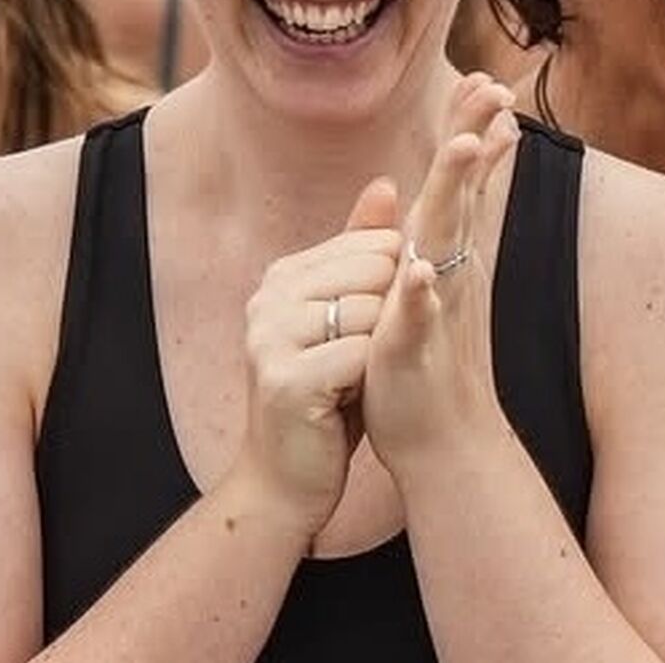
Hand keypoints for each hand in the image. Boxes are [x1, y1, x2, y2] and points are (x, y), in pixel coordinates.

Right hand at [233, 179, 402, 536]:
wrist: (286, 480)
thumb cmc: (327, 396)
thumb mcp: (347, 315)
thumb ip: (362, 249)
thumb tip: (387, 184)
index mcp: (285, 275)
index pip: (376, 244)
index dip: (394, 290)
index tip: (370, 330)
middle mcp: (269, 297)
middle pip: (378, 271)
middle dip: (387, 321)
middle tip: (357, 362)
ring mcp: (270, 336)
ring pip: (373, 312)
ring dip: (378, 355)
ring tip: (349, 382)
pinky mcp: (283, 379)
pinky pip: (362, 356)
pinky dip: (369, 382)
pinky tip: (344, 402)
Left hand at [362, 73, 520, 471]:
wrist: (444, 443)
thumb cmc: (435, 361)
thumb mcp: (439, 283)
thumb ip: (449, 234)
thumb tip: (464, 193)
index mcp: (450, 255)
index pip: (464, 181)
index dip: (474, 129)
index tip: (491, 78)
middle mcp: (450, 272)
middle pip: (464, 191)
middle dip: (477, 136)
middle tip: (498, 86)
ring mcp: (437, 307)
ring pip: (446, 240)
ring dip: (458, 193)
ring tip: (467, 146)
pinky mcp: (414, 350)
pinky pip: (416, 316)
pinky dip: (419, 293)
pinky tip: (418, 271)